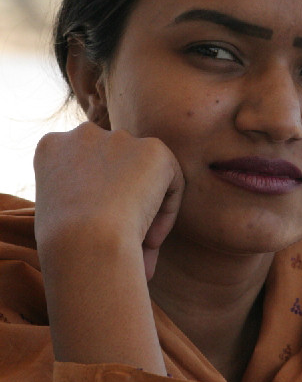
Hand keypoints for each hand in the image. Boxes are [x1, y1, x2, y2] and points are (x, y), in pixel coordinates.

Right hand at [34, 121, 184, 279]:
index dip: (94, 201)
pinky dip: (166, 212)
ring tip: (142, 247)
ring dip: (146, 208)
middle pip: (114, 167)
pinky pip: (170, 181)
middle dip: (123, 200)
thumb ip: (75, 198)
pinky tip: (151, 239)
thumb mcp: (53, 215)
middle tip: (126, 242)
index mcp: (52, 147)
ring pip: (143, 174)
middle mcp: (83, 134)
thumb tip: (104, 214)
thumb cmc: (61, 245)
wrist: (84, 241)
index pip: (80, 167)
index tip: (95, 231)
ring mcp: (120, 138)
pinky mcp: (154, 149)